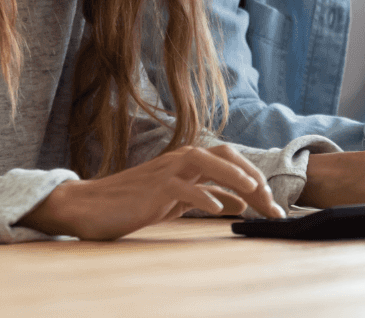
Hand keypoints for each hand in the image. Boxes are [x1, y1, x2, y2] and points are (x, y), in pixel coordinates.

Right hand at [18, 144, 283, 240]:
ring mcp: (167, 170)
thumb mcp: (177, 199)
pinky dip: (204, 195)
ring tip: (256, 192)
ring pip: (208, 163)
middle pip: (226, 156)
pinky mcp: (155, 188)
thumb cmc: (134, 202)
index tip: (272, 204)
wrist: (92, 205)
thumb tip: (239, 203)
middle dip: (253, 176)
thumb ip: (206, 196)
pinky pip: (184, 187)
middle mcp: (181, 159)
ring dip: (235, 176)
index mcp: (187, 161)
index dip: (254, 178)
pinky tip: (219, 208)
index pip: (230, 160)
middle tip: (271, 203)